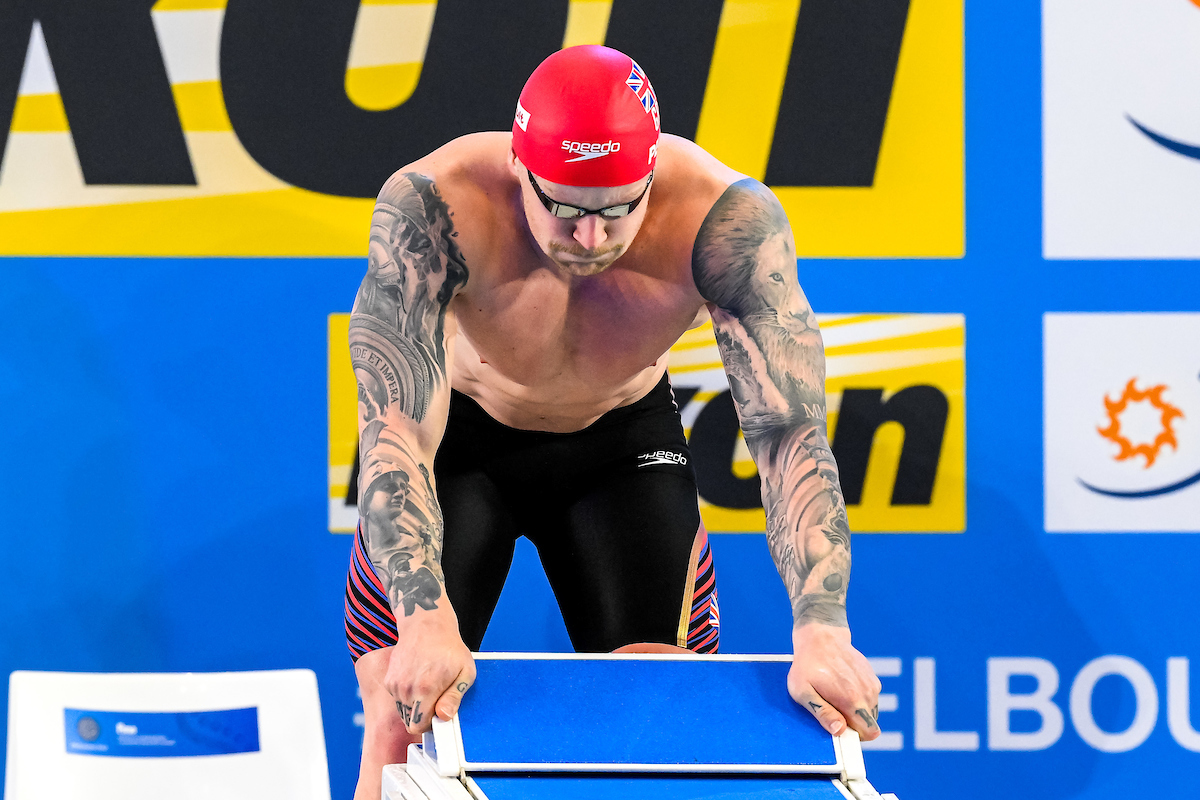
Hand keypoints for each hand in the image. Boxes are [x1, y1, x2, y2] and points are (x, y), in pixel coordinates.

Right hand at [384, 605, 475, 733]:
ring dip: (414, 705)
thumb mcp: (465, 671)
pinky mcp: (389, 680)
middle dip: (423, 715)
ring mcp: (395, 684)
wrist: (426, 624)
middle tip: (435, 698)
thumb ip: (454, 698)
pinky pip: (398, 699)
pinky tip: (418, 679)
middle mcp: (406, 689)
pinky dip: (407, 695)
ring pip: (403, 711)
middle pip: (410, 721)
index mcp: (426, 689)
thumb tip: (444, 717)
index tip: (439, 712)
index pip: (418, 726)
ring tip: (427, 685)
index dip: (430, 724)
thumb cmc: (449, 647)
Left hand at [788, 623, 880, 739]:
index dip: (855, 736)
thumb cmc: (807, 665)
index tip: (840, 729)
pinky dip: (858, 698)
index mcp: (852, 700)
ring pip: (869, 712)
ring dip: (855, 711)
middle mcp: (868, 693)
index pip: (870, 733)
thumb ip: (822, 713)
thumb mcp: (803, 691)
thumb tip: (839, 731)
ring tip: (835, 696)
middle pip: (869, 724)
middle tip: (833, 711)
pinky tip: (841, 686)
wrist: (821, 636)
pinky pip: (869, 699)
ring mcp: (872, 684)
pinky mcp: (872, 678)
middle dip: (853, 724)